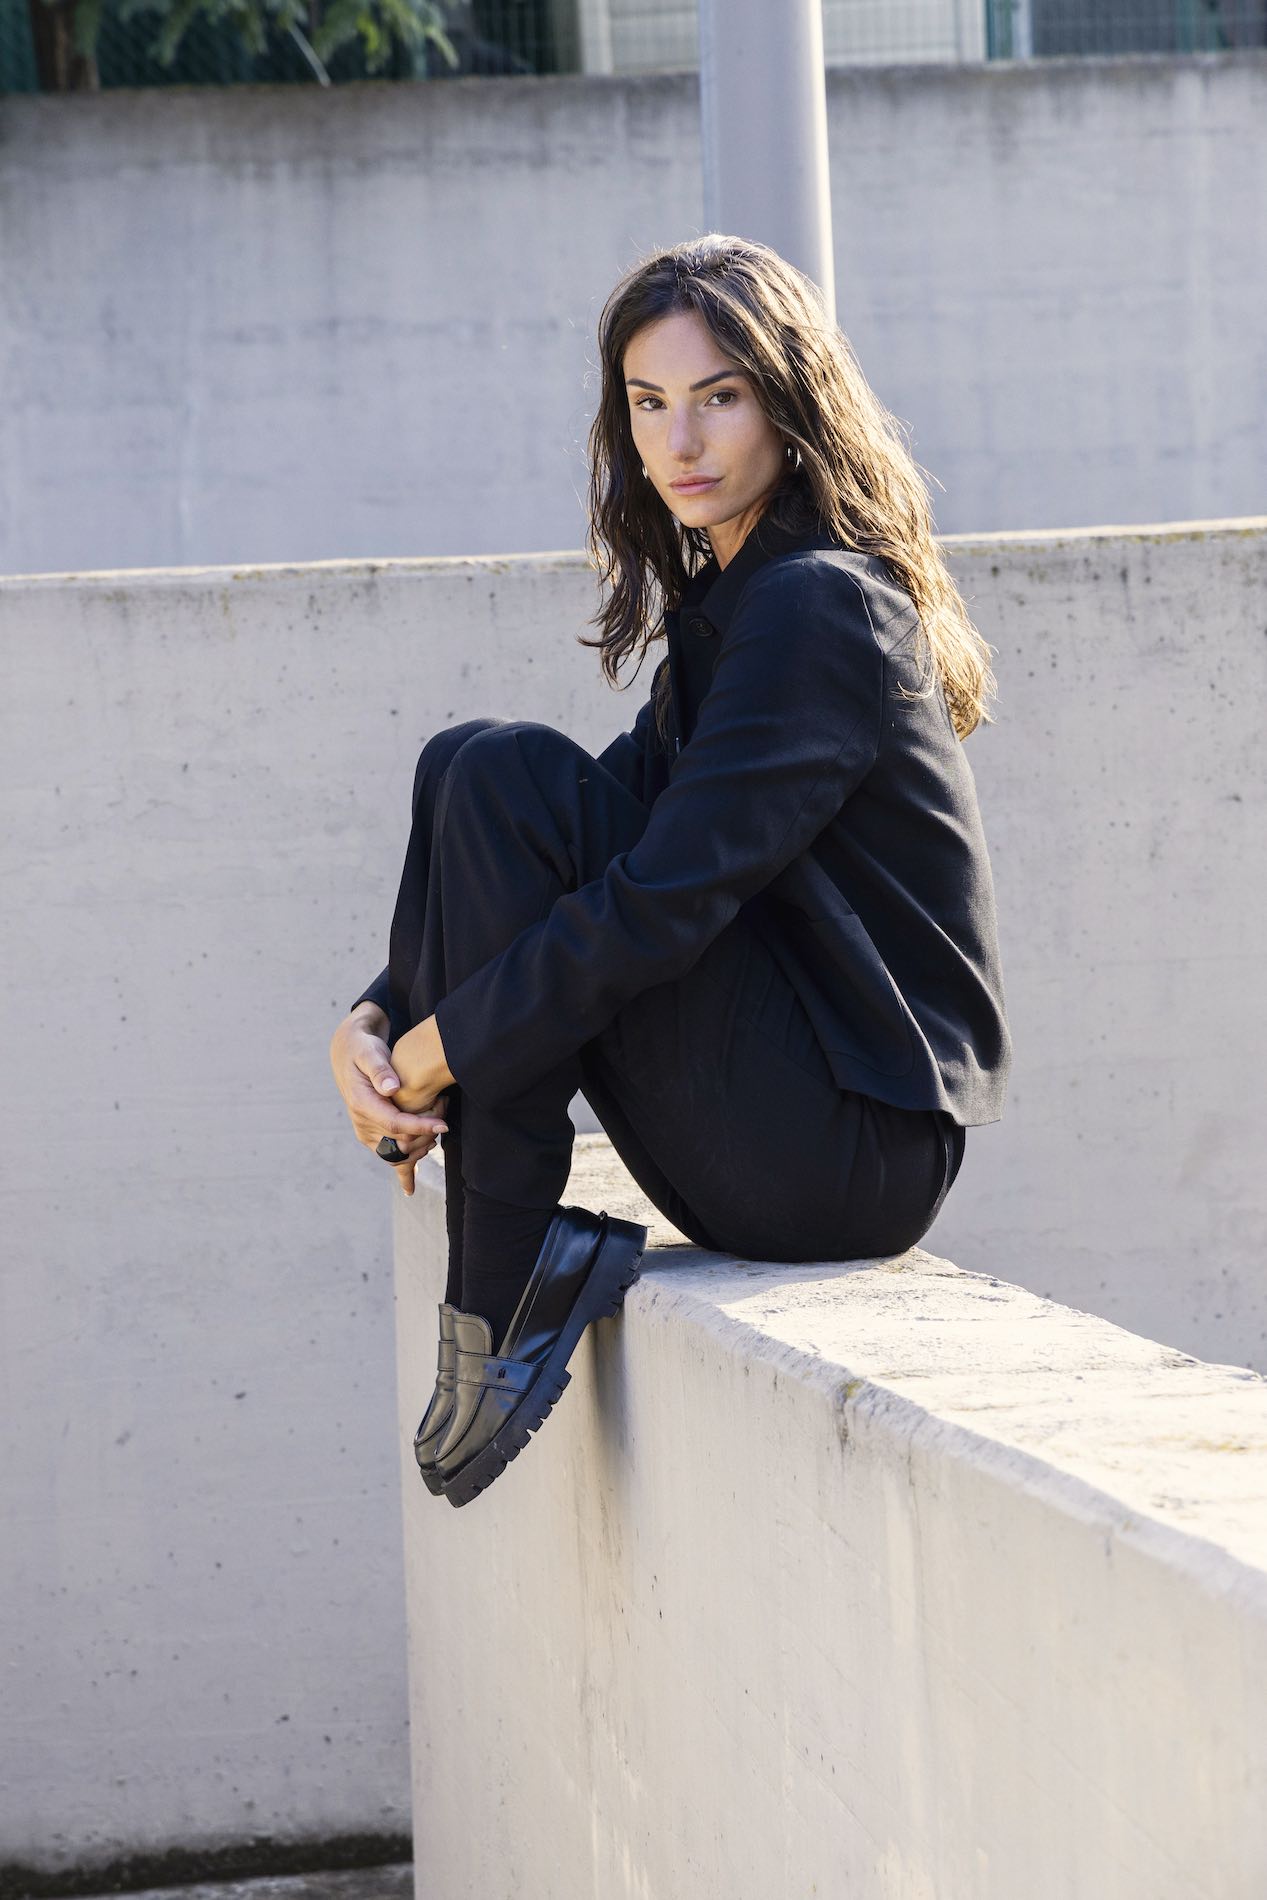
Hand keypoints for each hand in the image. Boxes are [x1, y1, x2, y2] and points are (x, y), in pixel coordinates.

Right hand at [330, 1007, 448, 1195]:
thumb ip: (380, 1070)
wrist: (348, 1054)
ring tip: (439, 1126)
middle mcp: (362, 1123)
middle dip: (426, 1135)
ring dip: (421, 1146)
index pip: (395, 1124)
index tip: (444, 1124)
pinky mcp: (372, 1136)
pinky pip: (389, 1156)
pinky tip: (410, 1189)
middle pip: (399, 1142)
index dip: (420, 1126)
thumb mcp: (369, 1052)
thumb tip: (392, 1088)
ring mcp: (366, 1132)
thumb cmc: (362, 1050)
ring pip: (397, 1153)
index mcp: (361, 1104)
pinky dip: (402, 1170)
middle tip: (446, 1115)